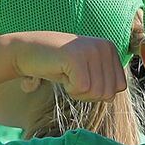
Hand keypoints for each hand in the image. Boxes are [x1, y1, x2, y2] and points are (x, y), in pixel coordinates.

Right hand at [6, 32, 124, 100]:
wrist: (25, 51)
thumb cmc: (57, 65)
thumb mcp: (87, 72)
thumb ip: (104, 82)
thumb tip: (112, 97)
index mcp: (110, 49)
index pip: (119, 87)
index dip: (98, 91)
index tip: (81, 77)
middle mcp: (105, 46)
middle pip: (109, 92)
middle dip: (88, 93)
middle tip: (71, 77)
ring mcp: (91, 50)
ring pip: (96, 92)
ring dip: (78, 91)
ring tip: (66, 74)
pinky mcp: (76, 57)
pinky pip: (81, 88)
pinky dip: (69, 88)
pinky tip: (60, 73)